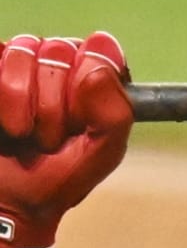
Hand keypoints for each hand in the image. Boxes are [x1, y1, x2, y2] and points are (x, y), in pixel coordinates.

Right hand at [0, 32, 132, 247]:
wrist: (8, 199)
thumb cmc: (56, 177)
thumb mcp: (102, 152)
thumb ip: (115, 113)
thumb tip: (98, 63)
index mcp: (93, 80)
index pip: (102, 49)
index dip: (91, 80)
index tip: (83, 117)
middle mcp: (57, 64)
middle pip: (61, 50)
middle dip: (56, 105)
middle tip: (51, 137)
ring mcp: (18, 62)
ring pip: (24, 49)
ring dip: (25, 104)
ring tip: (24, 134)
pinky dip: (4, 100)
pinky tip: (6, 124)